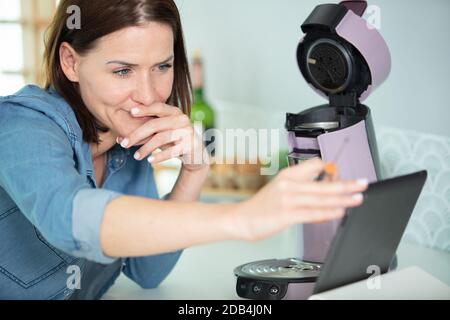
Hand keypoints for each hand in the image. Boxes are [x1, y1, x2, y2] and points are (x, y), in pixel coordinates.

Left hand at [118, 102, 209, 171]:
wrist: (196, 154)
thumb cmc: (174, 142)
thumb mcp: (161, 134)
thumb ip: (145, 133)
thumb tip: (119, 139)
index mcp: (174, 112)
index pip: (158, 107)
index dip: (144, 109)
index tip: (130, 112)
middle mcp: (182, 119)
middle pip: (155, 124)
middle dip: (137, 134)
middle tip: (124, 144)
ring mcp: (187, 132)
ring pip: (161, 138)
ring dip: (146, 148)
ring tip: (136, 157)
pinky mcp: (191, 145)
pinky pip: (171, 151)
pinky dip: (159, 156)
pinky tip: (150, 161)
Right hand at [230, 157, 368, 240]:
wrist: (241, 219)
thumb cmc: (262, 207)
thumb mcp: (281, 188)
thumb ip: (303, 188)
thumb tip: (327, 193)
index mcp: (289, 175)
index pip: (315, 165)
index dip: (331, 170)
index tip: (342, 176)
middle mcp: (289, 184)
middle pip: (324, 182)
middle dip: (346, 184)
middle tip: (363, 183)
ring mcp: (288, 199)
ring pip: (321, 198)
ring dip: (342, 198)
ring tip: (358, 198)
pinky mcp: (286, 215)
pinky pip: (312, 213)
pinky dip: (327, 212)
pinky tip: (339, 211)